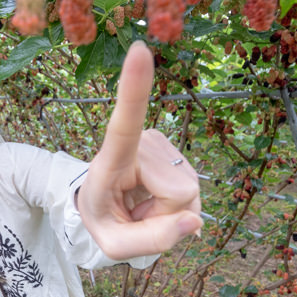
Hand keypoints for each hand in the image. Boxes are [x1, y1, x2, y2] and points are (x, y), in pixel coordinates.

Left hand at [77, 41, 201, 259]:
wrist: (101, 205)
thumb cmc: (101, 218)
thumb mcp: (113, 245)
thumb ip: (150, 242)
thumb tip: (195, 221)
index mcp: (112, 157)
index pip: (124, 122)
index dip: (135, 88)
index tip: (140, 51)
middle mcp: (141, 143)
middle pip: (179, 194)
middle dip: (163, 216)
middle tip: (135, 212)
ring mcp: (160, 143)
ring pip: (190, 195)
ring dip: (167, 211)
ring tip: (141, 204)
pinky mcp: (173, 149)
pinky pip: (193, 191)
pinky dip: (176, 206)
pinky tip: (154, 199)